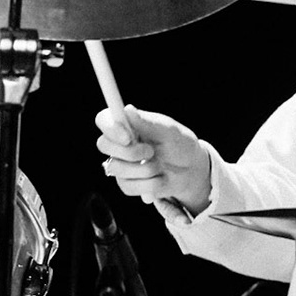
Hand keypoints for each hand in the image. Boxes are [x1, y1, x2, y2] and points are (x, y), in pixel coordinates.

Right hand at [96, 104, 213, 223]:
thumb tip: (127, 109)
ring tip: (160, 166)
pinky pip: (128, 186)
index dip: (110, 128)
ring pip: (116, 168)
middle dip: (129, 152)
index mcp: (127, 124)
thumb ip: (148, 122)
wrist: (191, 170)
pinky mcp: (127, 183)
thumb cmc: (179, 144)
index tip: (128, 137)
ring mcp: (121, 164)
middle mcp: (120, 143)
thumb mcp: (169, 131)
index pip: (103, 120)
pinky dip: (149, 184)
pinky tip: (159, 178)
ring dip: (144, 169)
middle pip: (103, 145)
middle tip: (151, 151)